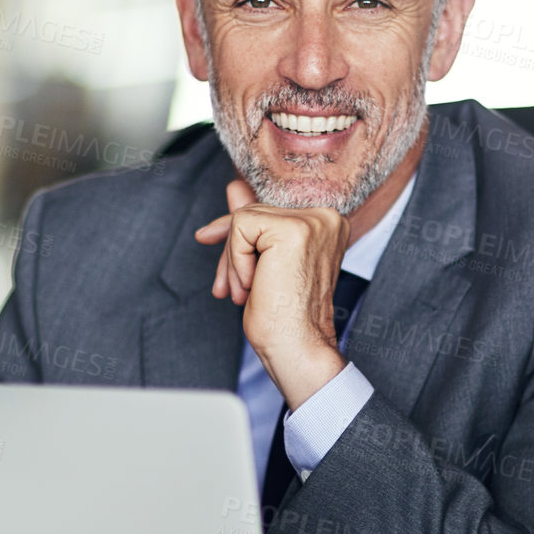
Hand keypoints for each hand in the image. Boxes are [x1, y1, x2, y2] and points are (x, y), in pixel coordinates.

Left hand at [195, 179, 349, 410]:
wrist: (297, 347)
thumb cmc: (284, 316)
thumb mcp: (262, 261)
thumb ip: (253, 220)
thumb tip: (233, 186)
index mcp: (326, 223)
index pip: (267, 211)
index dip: (235, 232)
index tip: (208, 238)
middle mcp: (325, 217)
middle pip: (254, 213)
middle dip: (231, 252)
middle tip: (226, 288)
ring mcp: (313, 221)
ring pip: (244, 218)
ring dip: (233, 261)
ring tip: (244, 292)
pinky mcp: (293, 229)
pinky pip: (240, 226)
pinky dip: (235, 260)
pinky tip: (251, 286)